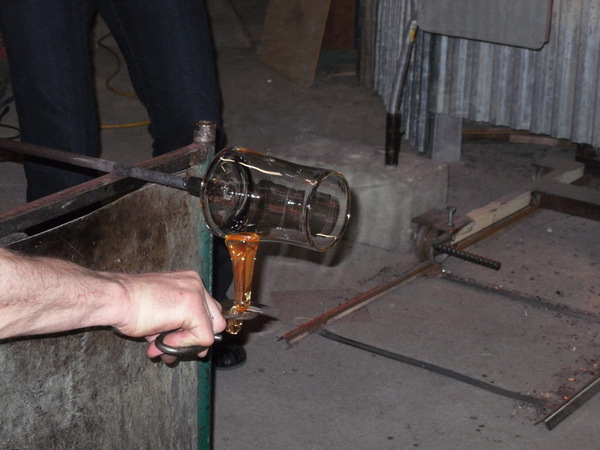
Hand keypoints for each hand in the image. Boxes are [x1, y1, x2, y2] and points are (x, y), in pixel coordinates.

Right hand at [111, 270, 225, 361]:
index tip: (176, 343)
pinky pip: (202, 337)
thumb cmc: (129, 306)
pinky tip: (162, 339)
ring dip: (185, 345)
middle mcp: (196, 284)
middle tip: (173, 349)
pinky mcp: (194, 306)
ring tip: (160, 346)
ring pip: (211, 330)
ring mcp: (196, 294)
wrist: (116, 299)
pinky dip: (183, 345)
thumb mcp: (158, 317)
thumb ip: (173, 329)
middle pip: (216, 320)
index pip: (207, 311)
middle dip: (196, 340)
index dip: (195, 332)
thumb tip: (179, 349)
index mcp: (188, 282)